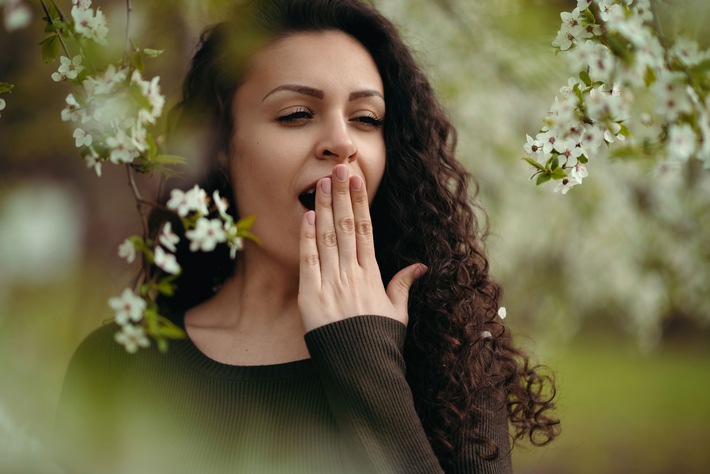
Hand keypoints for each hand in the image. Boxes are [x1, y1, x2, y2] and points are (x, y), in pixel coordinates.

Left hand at [298, 164, 426, 331]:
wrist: (361, 368)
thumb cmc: (379, 340)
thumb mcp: (398, 312)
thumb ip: (404, 285)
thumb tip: (421, 267)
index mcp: (372, 275)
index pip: (366, 230)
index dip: (361, 203)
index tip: (357, 181)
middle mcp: (352, 273)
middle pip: (347, 226)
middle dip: (342, 195)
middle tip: (338, 168)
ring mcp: (331, 283)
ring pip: (328, 237)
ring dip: (324, 208)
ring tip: (320, 182)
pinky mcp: (310, 296)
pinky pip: (308, 261)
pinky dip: (307, 238)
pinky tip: (307, 216)